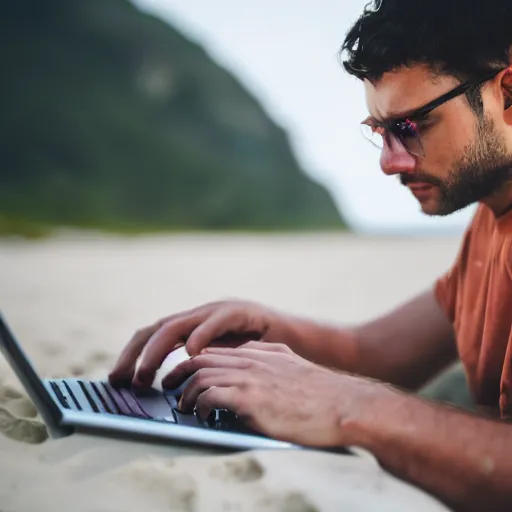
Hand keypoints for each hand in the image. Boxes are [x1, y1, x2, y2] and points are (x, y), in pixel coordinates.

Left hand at [109, 300, 278, 386]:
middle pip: (160, 328)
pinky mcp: (243, 317)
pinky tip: (190, 359)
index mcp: (203, 323)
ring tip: (147, 377)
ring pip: (178, 327)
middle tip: (122, 381)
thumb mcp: (236, 363)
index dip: (137, 355)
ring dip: (158, 353)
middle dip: (137, 354)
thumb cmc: (272, 361)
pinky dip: (198, 341)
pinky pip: (213, 328)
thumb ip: (212, 366)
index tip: (119, 380)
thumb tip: (185, 382)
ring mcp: (224, 314)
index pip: (160, 334)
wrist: (309, 343)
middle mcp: (209, 314)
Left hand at [162, 341, 395, 446]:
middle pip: (200, 359)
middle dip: (177, 373)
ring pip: (200, 376)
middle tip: (167, 387)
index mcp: (259, 354)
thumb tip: (253, 360)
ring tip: (183, 408)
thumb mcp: (291, 364)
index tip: (181, 374)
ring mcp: (250, 378)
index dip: (191, 361)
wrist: (343, 405)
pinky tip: (201, 415)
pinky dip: (199, 406)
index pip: (214, 350)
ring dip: (186, 393)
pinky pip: (209, 396)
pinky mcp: (250, 399)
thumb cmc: (320, 393)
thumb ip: (269, 358)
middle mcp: (250, 361)